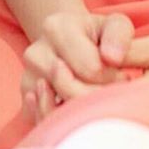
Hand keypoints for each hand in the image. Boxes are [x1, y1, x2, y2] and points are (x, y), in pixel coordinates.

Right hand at [20, 10, 144, 125]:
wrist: (69, 41)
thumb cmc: (97, 36)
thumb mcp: (114, 25)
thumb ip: (119, 35)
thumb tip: (113, 58)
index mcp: (57, 28)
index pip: (90, 68)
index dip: (113, 78)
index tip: (123, 77)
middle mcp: (35, 53)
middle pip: (71, 92)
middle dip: (100, 98)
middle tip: (115, 95)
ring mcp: (27, 79)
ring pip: (57, 112)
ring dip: (84, 112)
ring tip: (100, 101)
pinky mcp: (25, 102)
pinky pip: (46, 122)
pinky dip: (67, 122)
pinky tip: (80, 111)